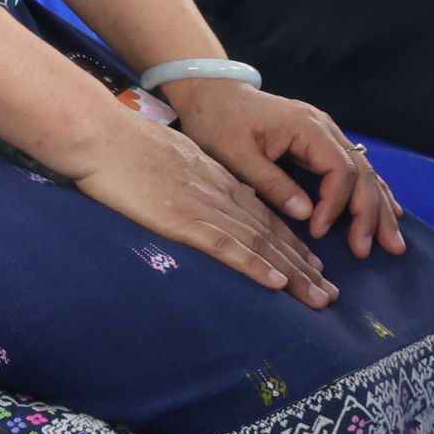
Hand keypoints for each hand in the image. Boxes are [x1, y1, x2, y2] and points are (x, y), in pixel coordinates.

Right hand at [69, 111, 339, 306]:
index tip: (312, 267)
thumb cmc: (123, 145)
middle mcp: (221, 195)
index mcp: (216, 180)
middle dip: (304, 267)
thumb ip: (189, 177)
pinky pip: (227, 246)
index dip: (290, 243)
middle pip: (272, 234)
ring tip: (319, 298)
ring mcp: (204, 207)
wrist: (102, 134)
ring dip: (293, 274)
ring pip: (260, 244)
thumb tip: (195, 191)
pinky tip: (276, 283)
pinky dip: (254, 265)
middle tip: (330, 295)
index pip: (263, 216)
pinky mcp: (183, 220)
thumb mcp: (168, 157)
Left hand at [166, 79, 405, 259]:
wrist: (211, 94)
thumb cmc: (217, 122)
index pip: (339, 170)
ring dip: (379, 208)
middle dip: (370, 213)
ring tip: (393, 243)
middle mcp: (325, 128)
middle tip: (371, 250)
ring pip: (364, 172)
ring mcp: (325, 134)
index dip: (335, 203)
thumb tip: (307, 214)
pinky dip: (371, 191)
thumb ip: (271, 182)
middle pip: (361, 172)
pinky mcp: (319, 141)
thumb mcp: (235, 154)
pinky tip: (387, 211)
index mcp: (306, 127)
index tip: (319, 230)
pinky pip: (353, 168)